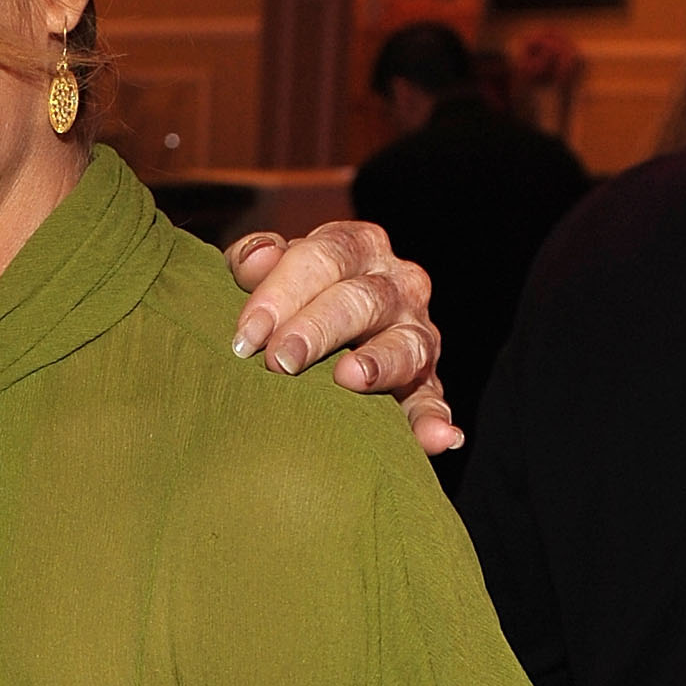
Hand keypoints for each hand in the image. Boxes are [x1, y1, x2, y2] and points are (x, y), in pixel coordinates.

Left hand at [225, 222, 457, 454]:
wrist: (313, 338)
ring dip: (379, 363)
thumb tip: (257, 257)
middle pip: (363, 299)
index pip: (327, 256)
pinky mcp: (425, 383)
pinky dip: (434, 420)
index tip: (247, 335)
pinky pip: (432, 401)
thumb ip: (254, 261)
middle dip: (319, 328)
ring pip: (406, 344)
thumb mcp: (265, 273)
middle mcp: (396, 284)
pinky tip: (438, 437)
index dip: (284, 291)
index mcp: (356, 248)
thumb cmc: (283, 301)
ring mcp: (416, 333)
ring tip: (350, 377)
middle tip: (280, 361)